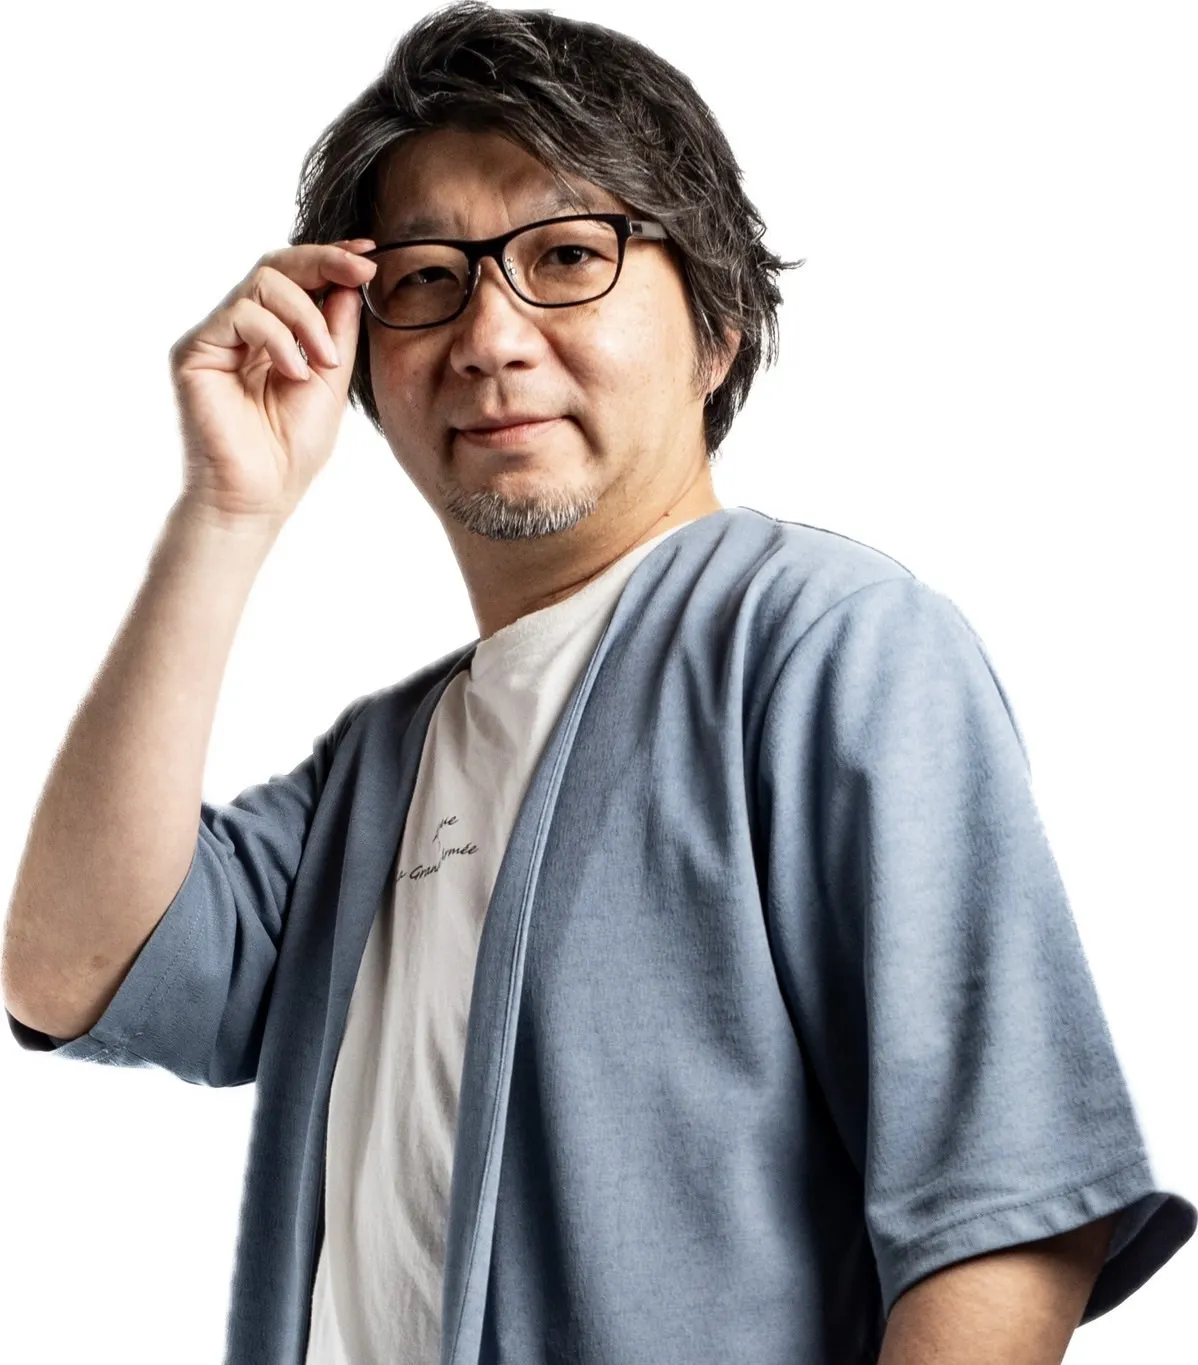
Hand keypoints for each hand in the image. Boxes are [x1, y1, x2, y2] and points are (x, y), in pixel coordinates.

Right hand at [168, 239, 377, 529]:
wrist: (259, 496)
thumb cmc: (291, 451)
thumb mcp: (330, 382)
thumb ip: (337, 332)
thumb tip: (350, 282)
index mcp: (273, 335)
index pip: (297, 279)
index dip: (332, 259)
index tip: (370, 253)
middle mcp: (240, 330)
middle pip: (276, 266)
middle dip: (325, 262)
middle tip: (361, 270)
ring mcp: (216, 337)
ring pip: (262, 282)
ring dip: (307, 316)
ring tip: (324, 361)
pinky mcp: (195, 351)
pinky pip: (241, 314)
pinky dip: (277, 337)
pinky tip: (293, 373)